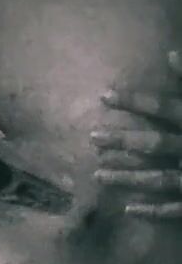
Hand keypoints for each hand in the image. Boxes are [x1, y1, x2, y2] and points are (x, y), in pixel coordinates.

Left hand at [91, 50, 181, 218]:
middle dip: (120, 141)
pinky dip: (152, 211)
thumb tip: (171, 52)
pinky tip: (128, 210)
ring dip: (126, 178)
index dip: (133, 101)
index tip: (104, 96)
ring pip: (156, 178)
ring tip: (97, 176)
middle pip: (152, 144)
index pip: (163, 108)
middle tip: (90, 138)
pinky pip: (175, 208)